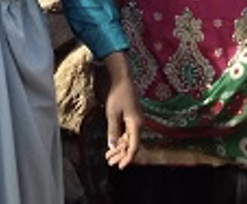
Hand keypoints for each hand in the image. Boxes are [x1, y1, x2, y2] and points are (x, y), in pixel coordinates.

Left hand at [102, 52, 141, 168]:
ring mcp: (135, 121)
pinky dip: (119, 140)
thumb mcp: (112, 113)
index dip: (127, 158)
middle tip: (110, 162)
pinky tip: (112, 146)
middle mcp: (138, 125)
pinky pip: (126, 134)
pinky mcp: (131, 118)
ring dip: (119, 149)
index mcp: (135, 124)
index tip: (120, 167)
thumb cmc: (118, 94)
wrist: (122, 79)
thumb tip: (112, 146)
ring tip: (108, 157)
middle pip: (131, 145)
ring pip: (128, 140)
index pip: (134, 146)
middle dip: (121, 155)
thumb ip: (112, 130)